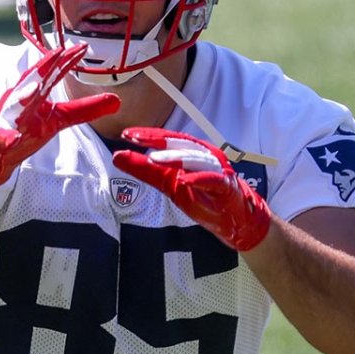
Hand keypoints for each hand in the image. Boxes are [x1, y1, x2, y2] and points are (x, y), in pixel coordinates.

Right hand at [0, 44, 120, 190]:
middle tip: (60, 52)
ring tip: (36, 89)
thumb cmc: (25, 127)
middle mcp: (20, 101)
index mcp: (35, 93)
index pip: (52, 73)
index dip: (65, 60)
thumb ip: (85, 109)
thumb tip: (117, 100)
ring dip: (24, 97)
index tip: (82, 47)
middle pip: (34, 81)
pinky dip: (7, 138)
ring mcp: (7, 119)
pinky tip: (14, 139)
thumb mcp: (59, 119)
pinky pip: (1, 138)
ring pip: (15, 106)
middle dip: (45, 67)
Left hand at [112, 127, 271, 250]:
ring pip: (195, 159)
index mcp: (191, 153)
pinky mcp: (227, 186)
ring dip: (174, 158)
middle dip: (156, 140)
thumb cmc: (204, 198)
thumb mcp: (170, 185)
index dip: (147, 135)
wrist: (237, 220)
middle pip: (180, 144)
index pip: (167, 140)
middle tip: (134, 138)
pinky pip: (213, 180)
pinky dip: (200, 179)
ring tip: (153, 159)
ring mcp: (217, 170)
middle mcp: (204, 156)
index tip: (126, 134)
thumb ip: (146, 172)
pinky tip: (185, 180)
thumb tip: (117, 157)